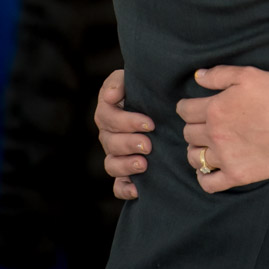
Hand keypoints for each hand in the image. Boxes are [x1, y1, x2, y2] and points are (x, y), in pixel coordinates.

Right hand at [95, 68, 153, 200]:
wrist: (161, 102)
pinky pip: (117, 186)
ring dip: (126, 165)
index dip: (126, 122)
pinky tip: (138, 189)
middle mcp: (109, 134)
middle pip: (109, 143)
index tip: (149, 123)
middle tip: (149, 144)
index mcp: (108, 111)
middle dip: (129, 144)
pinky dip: (125, 189)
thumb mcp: (132, 79)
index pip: (107, 117)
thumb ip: (118, 82)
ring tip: (144, 164)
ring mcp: (116, 154)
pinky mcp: (125, 172)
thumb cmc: (147, 88)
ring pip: (111, 164)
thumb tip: (110, 96)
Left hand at [177, 65, 268, 193]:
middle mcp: (214, 135)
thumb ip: (220, 75)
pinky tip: (207, 170)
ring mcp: (224, 157)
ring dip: (195, 150)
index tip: (188, 107)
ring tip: (204, 146)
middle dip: (191, 127)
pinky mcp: (236, 175)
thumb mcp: (249, 76)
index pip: (185, 110)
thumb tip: (198, 76)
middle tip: (201, 124)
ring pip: (194, 157)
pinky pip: (208, 183)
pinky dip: (203, 177)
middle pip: (188, 133)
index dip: (185, 107)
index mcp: (215, 109)